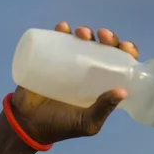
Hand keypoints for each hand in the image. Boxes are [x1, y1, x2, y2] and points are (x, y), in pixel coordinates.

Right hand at [10, 21, 139, 143]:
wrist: (27, 125)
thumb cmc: (61, 126)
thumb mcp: (87, 123)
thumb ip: (103, 109)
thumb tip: (123, 91)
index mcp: (103, 86)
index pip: (120, 65)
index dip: (126, 52)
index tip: (125, 47)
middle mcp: (90, 72)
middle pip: (104, 49)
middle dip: (108, 38)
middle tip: (102, 37)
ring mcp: (70, 64)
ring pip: (83, 42)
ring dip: (86, 32)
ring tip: (82, 33)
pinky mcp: (50, 59)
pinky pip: (58, 41)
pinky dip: (62, 31)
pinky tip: (63, 27)